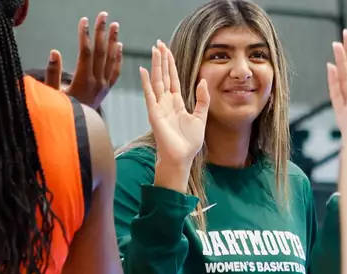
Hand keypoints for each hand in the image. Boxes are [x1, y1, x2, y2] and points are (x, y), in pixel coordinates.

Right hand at [47, 12, 121, 108]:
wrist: (76, 129)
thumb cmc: (60, 110)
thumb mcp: (51, 94)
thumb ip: (52, 73)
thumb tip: (54, 51)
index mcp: (83, 82)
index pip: (86, 53)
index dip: (86, 36)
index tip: (84, 20)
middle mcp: (97, 82)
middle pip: (101, 52)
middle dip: (102, 32)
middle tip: (103, 15)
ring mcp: (104, 86)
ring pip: (111, 60)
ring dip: (113, 40)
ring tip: (115, 25)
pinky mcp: (107, 89)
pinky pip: (116, 71)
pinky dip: (118, 57)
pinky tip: (119, 46)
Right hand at [140, 40, 209, 186]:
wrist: (181, 158)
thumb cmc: (189, 142)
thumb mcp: (201, 117)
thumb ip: (202, 99)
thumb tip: (202, 81)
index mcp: (177, 103)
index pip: (173, 79)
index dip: (171, 64)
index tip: (167, 50)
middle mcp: (166, 102)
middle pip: (164, 76)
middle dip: (162, 60)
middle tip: (159, 43)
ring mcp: (159, 107)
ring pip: (157, 81)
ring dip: (156, 66)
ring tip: (154, 50)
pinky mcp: (154, 114)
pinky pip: (149, 95)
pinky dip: (146, 83)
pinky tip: (144, 70)